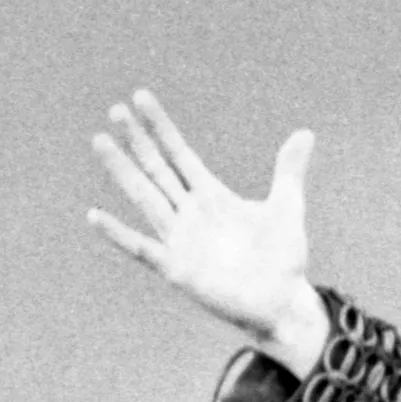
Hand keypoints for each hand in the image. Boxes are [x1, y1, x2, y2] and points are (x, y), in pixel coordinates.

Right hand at [89, 90, 325, 372]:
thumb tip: (305, 133)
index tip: (140, 97)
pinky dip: (119, 234)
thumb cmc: (283, 259)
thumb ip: (288, 171)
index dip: (160, 127)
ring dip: (123, 171)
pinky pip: (142, 248)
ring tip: (101, 142)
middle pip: (157, 169)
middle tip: (114, 110)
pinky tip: (95, 215)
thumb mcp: (287, 208)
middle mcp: (190, 213)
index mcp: (211, 196)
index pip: (179, 153)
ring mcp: (180, 240)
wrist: (282, 303)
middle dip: (137, 141)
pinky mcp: (177, 269)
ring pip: (145, 197)